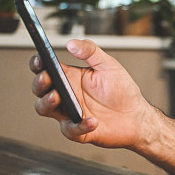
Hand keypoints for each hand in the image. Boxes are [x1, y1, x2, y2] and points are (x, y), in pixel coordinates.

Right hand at [30, 39, 153, 148]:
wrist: (136, 115)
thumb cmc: (122, 91)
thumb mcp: (108, 65)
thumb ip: (91, 52)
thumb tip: (72, 43)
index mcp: (70, 77)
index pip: (45, 68)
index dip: (38, 63)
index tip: (40, 59)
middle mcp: (66, 95)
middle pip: (40, 89)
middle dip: (39, 83)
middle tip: (47, 77)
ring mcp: (69, 113)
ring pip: (45, 109)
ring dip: (47, 103)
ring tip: (58, 97)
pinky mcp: (78, 130)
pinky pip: (71, 130)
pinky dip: (79, 125)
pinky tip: (92, 119)